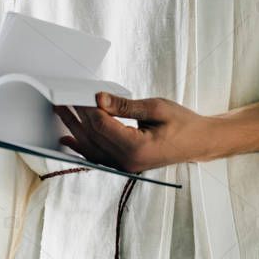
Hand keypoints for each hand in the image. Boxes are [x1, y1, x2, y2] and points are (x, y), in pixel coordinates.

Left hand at [53, 92, 219, 173]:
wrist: (199, 142)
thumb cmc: (183, 123)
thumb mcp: (156, 107)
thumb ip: (125, 105)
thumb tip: (99, 98)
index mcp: (137, 148)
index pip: (102, 125)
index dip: (89, 106)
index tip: (79, 91)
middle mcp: (128, 162)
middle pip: (93, 136)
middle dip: (77, 115)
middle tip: (63, 97)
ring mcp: (125, 167)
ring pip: (91, 148)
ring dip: (75, 129)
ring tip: (60, 111)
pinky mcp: (124, 165)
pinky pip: (98, 157)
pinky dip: (82, 146)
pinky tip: (67, 137)